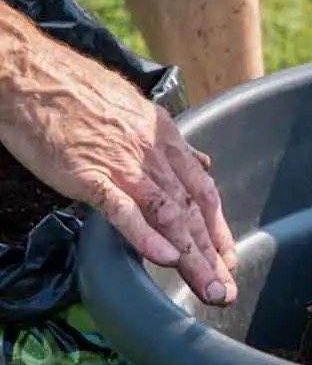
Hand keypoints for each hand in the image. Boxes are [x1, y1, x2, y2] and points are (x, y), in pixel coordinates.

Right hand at [0, 31, 237, 305]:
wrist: (31, 75)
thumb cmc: (75, 90)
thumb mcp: (135, 110)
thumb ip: (168, 142)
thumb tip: (199, 161)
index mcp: (165, 138)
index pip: (202, 190)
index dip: (217, 227)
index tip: (228, 258)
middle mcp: (153, 155)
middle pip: (192, 212)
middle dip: (212, 255)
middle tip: (226, 289)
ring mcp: (123, 166)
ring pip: (169, 216)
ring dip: (192, 257)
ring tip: (208, 288)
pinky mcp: (90, 176)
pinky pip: (123, 210)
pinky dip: (146, 235)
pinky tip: (164, 259)